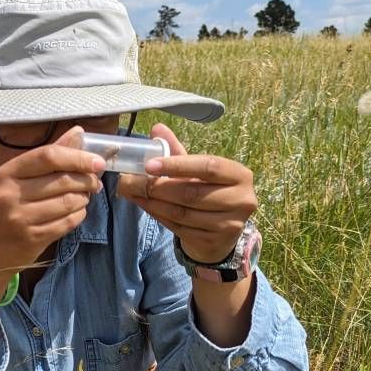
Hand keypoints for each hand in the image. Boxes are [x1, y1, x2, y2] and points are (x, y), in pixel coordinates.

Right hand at [0, 126, 105, 296]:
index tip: (98, 162)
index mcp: (6, 173)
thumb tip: (78, 132)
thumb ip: (49, 156)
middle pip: (62, 180)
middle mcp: (10, 194)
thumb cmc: (6, 207)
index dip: (78, 157)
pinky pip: (68, 222)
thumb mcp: (18, 178)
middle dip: (86, 180)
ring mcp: (20, 218)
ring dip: (84, 198)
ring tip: (83, 197)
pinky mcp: (32, 238)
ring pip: (69, 201)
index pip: (48, 156)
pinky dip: (79, 215)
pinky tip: (76, 212)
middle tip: (94, 182)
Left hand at [116, 123, 256, 263]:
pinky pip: (178, 228)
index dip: (178, 165)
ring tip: (131, 192)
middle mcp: (241, 200)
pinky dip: (157, 215)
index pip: (209, 166)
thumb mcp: (198, 171)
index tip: (149, 165)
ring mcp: (229, 224)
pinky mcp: (213, 242)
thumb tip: (157, 129)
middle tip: (129, 181)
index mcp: (240, 175)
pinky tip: (144, 205)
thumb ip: (178, 151)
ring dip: (151, 202)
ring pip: (182, 212)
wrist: (221, 232)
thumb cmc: (208, 192)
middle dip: (156, 187)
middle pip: (191, 193)